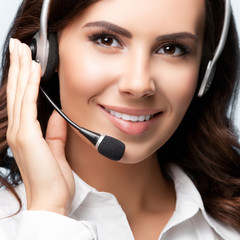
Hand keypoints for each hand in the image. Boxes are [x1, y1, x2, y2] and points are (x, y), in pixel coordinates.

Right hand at [6, 38, 74, 214]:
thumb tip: (56, 116)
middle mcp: (19, 130)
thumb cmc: (52, 180)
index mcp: (26, 134)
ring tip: (22, 51)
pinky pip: (28, 104)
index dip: (21, 78)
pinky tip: (32, 70)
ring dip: (21, 70)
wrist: (52, 200)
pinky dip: (29, 85)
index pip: (21, 99)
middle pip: (16, 91)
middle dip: (17, 67)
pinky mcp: (27, 136)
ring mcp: (20, 132)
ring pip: (19, 93)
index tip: (24, 62)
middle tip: (17, 47)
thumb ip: (54, 132)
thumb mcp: (55, 151)